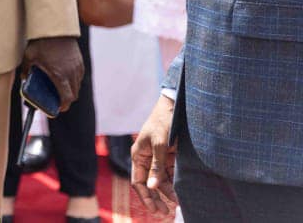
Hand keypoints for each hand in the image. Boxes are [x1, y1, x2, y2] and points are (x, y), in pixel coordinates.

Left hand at [23, 36, 84, 111]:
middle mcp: (72, 73)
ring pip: (77, 86)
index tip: (57, 109)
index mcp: (60, 76)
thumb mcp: (29, 57)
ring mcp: (77, 67)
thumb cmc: (42, 42)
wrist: (56, 27)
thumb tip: (24, 79)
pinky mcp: (80, 61)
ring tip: (59, 88)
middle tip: (56, 100)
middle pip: (74, 95)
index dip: (62, 106)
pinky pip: (79, 76)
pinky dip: (73, 80)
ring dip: (70, 90)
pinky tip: (64, 77)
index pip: (67, 98)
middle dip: (66, 100)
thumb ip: (26, 70)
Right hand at [131, 95, 177, 214]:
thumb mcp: (160, 144)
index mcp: (139, 156)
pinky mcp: (170, 157)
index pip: (138, 182)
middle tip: (166, 214)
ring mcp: (159, 159)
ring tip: (177, 207)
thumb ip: (157, 166)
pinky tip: (181, 194)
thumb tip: (153, 187)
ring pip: (161, 181)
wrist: (175, 107)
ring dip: (167, 194)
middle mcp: (147, 159)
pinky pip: (170, 175)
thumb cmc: (163, 122)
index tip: (154, 210)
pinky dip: (174, 185)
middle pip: (149, 184)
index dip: (145, 197)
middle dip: (156, 199)